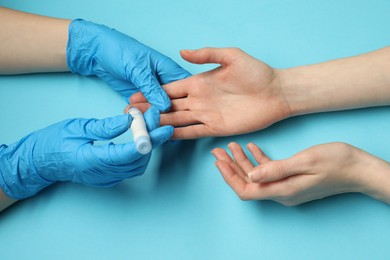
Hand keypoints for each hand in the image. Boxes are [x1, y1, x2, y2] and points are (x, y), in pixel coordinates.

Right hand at [0, 107, 172, 198]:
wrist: (38, 163)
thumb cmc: (53, 143)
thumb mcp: (78, 128)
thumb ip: (105, 126)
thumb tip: (129, 121)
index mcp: (92, 161)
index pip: (128, 154)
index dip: (149, 140)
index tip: (163, 127)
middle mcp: (102, 174)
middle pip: (137, 160)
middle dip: (152, 139)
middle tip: (157, 117)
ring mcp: (105, 179)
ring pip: (137, 166)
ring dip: (148, 146)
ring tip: (151, 124)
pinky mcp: (107, 178)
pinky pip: (130, 168)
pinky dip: (139, 153)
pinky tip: (141, 137)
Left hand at [66, 19, 190, 110]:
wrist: (96, 52)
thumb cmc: (120, 51)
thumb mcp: (138, 69)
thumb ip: (152, 87)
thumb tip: (167, 106)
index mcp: (169, 70)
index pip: (185, 89)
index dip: (187, 102)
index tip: (181, 116)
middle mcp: (164, 83)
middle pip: (173, 103)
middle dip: (166, 114)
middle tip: (156, 122)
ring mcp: (151, 92)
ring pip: (158, 110)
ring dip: (150, 116)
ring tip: (139, 119)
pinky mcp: (139, 99)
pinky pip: (144, 111)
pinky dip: (139, 116)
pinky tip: (133, 118)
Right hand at [128, 48, 290, 138]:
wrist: (276, 92)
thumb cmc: (256, 72)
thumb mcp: (231, 56)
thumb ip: (206, 54)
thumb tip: (181, 51)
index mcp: (199, 83)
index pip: (170, 89)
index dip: (152, 93)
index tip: (134, 97)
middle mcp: (199, 100)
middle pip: (168, 106)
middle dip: (149, 110)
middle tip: (129, 114)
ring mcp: (206, 115)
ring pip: (176, 120)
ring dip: (159, 122)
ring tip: (140, 125)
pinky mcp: (216, 128)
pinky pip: (193, 132)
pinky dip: (178, 134)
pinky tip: (163, 135)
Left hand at [212, 142, 389, 205]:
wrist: (359, 169)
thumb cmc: (336, 162)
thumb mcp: (304, 162)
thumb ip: (276, 170)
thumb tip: (251, 177)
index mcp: (282, 190)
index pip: (246, 191)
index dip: (229, 178)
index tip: (218, 162)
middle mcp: (282, 192)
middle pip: (248, 183)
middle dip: (230, 168)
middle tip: (217, 151)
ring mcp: (287, 187)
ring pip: (257, 176)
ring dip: (243, 162)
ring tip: (231, 146)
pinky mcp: (292, 179)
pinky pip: (270, 171)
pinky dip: (259, 160)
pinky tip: (252, 148)